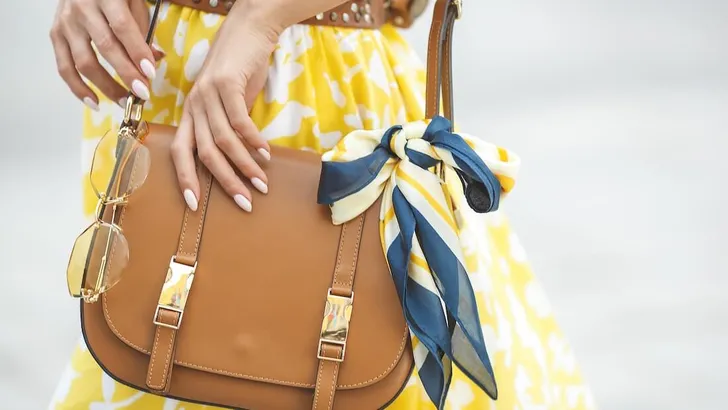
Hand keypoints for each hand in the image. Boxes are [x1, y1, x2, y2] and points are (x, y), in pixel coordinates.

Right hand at [50, 0, 163, 108]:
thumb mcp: (133, 1)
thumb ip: (142, 28)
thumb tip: (154, 59)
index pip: (122, 26)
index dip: (137, 52)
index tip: (150, 74)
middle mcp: (82, 9)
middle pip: (105, 47)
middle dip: (126, 74)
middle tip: (143, 93)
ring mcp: (65, 23)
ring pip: (83, 62)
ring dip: (106, 86)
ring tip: (125, 102)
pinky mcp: (55, 35)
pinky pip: (64, 67)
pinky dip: (78, 88)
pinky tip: (94, 103)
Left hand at [170, 6, 276, 212]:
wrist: (248, 29)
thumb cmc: (239, 68)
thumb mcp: (228, 101)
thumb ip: (228, 126)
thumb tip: (241, 156)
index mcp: (190, 113)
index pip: (180, 152)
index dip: (185, 180)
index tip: (196, 206)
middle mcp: (193, 106)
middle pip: (205, 154)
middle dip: (225, 182)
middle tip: (245, 203)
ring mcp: (207, 94)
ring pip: (223, 141)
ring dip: (245, 166)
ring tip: (262, 183)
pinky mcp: (226, 84)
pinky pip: (240, 121)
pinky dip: (253, 141)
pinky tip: (266, 153)